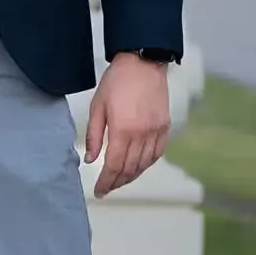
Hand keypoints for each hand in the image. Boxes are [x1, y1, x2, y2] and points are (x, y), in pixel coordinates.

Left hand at [85, 55, 170, 197]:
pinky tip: (138, 167)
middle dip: (117, 182)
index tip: (99, 190)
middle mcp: (142, 135)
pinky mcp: (165, 127)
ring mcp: (156, 132)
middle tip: (106, 188)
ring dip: (131, 176)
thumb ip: (94, 136)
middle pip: (130, 169)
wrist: (143, 63)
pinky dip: (146, 164)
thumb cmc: (117, 81)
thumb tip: (91, 159)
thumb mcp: (97, 107)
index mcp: (123, 130)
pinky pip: (157, 154)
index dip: (106, 182)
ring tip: (119, 181)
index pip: (114, 166)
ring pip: (144, 164)